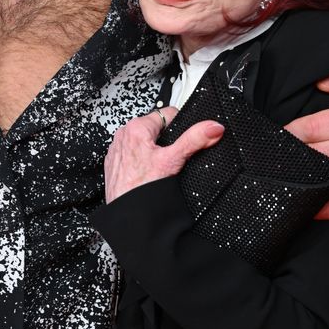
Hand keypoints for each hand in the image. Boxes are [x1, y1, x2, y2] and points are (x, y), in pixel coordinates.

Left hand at [104, 107, 223, 202]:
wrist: (127, 215)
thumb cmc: (142, 189)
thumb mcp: (174, 160)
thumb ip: (195, 140)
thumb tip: (213, 127)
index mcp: (136, 127)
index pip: (167, 114)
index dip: (181, 126)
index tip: (184, 138)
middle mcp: (123, 134)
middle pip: (156, 129)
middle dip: (167, 141)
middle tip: (171, 158)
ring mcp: (118, 149)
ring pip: (144, 142)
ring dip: (154, 151)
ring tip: (159, 168)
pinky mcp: (115, 163)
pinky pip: (133, 154)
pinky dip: (142, 161)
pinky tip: (147, 174)